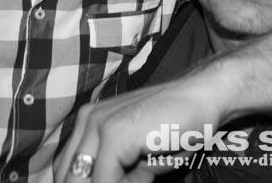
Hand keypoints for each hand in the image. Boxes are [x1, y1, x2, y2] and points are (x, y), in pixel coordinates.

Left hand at [54, 73, 223, 182]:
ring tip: (143, 174)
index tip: (125, 178)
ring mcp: (98, 123)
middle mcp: (87, 119)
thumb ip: (109, 173)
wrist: (204, 97)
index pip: (66, 173)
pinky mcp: (114, 132)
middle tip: (138, 177)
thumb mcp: (133, 157)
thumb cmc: (175, 127)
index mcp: (88, 122)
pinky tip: (148, 173)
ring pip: (81, 181)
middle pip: (69, 178)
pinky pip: (104, 181)